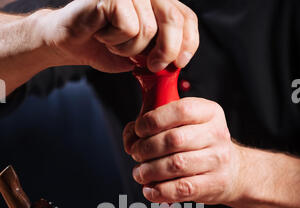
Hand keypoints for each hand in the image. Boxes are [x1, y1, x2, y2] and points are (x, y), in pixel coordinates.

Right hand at [37, 0, 198, 72]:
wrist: (70, 43)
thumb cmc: (103, 47)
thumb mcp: (141, 55)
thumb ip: (161, 54)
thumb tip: (180, 62)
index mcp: (157, 3)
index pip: (186, 17)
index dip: (189, 42)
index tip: (180, 63)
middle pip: (173, 19)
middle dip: (166, 51)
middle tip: (153, 66)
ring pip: (147, 28)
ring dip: (130, 48)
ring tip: (114, 43)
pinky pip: (128, 27)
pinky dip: (116, 40)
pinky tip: (103, 34)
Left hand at [123, 98, 242, 203]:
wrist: (233, 171)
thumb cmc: (200, 145)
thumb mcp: (184, 125)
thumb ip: (155, 125)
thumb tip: (130, 137)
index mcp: (209, 113)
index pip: (180, 110)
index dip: (153, 121)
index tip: (139, 130)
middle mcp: (216, 135)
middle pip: (174, 140)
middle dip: (146, 148)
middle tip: (136, 154)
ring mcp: (217, 161)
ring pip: (176, 165)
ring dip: (149, 171)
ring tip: (140, 173)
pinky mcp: (213, 184)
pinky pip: (181, 189)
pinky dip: (160, 191)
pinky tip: (149, 189)